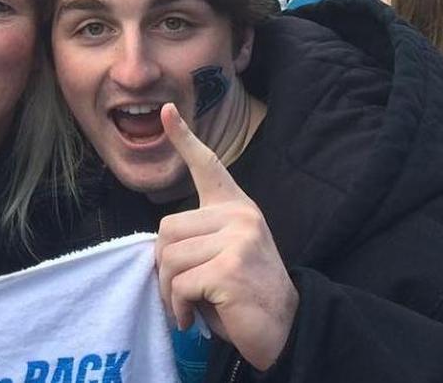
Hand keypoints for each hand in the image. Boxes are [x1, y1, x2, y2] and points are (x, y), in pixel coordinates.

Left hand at [154, 103, 297, 370]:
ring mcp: (238, 240)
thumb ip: (195, 239)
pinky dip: (180, 306)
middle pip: (166, 229)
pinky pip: (180, 283)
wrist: (284, 330)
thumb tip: (158, 246)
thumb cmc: (243, 295)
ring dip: (170, 291)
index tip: (166, 112)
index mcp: (236, 208)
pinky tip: (195, 316)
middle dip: (164, 266)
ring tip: (190, 306)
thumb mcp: (220, 256)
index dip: (184, 139)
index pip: (208, 166)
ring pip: (169, 257)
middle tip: (182, 291)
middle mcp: (240, 217)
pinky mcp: (231, 267)